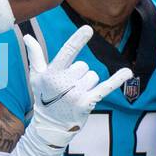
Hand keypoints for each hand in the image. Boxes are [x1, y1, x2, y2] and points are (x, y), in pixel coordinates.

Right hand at [24, 25, 131, 147]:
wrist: (50, 126)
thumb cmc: (43, 97)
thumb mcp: (36, 77)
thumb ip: (34, 55)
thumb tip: (27, 36)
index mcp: (52, 73)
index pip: (67, 52)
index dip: (78, 40)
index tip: (88, 29)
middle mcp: (64, 83)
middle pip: (83, 66)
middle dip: (78, 74)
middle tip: (67, 88)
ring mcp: (76, 94)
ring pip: (92, 76)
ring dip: (86, 83)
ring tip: (74, 95)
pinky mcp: (87, 103)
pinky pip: (106, 87)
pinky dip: (117, 79)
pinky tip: (128, 72)